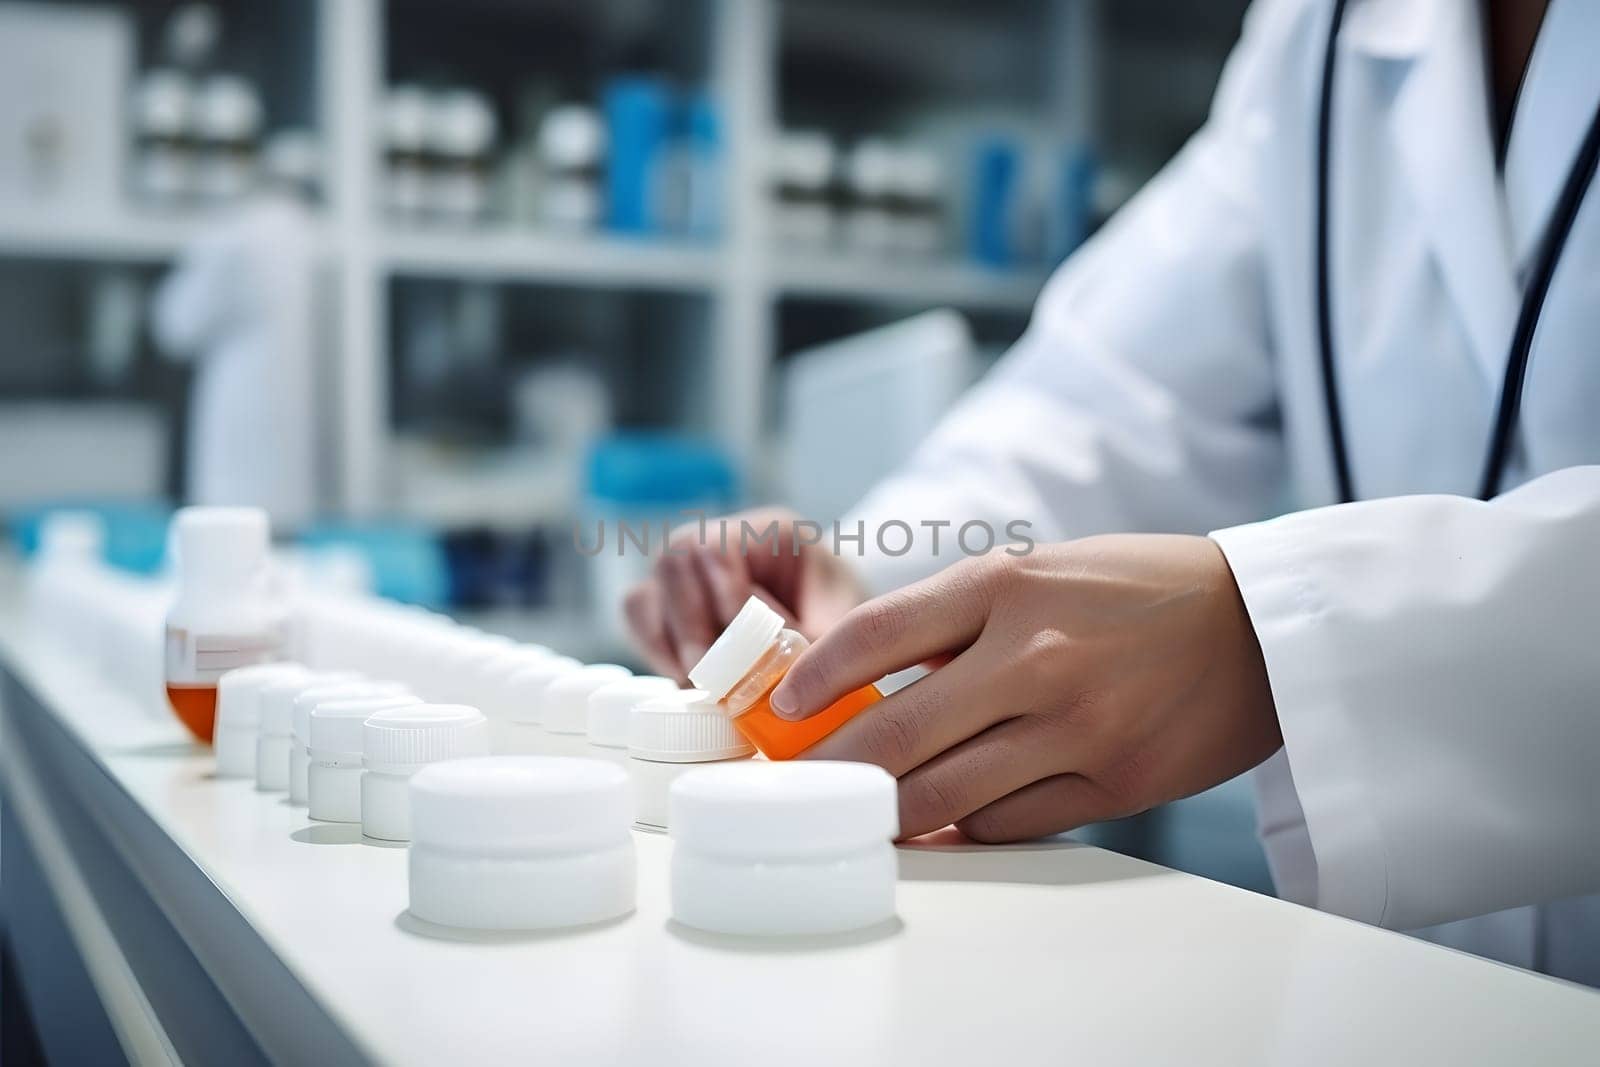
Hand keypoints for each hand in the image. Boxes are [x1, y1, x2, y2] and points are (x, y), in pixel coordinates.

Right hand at [623, 507, 867, 682]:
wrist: (842, 627)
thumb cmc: (840, 614)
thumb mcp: (842, 622)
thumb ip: (812, 643)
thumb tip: (775, 679)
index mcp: (766, 533)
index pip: (718, 546)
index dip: (722, 595)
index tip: (740, 644)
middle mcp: (718, 545)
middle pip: (671, 565)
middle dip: (691, 629)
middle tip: (713, 680)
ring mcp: (688, 577)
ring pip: (645, 596)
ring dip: (670, 645)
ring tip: (702, 687)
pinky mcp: (672, 610)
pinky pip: (640, 622)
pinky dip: (657, 652)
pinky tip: (690, 683)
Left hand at [768, 534, 1279, 841]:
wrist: (1261, 626)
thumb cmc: (1135, 590)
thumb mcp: (1039, 570)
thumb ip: (953, 619)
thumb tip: (859, 678)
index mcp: (1009, 586)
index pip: (880, 633)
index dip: (815, 676)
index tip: (787, 703)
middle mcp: (1036, 656)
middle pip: (897, 734)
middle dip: (832, 768)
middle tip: (797, 784)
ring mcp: (1078, 728)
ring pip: (944, 795)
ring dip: (889, 810)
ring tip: (858, 809)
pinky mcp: (1113, 785)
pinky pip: (1006, 823)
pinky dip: (962, 827)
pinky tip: (941, 822)